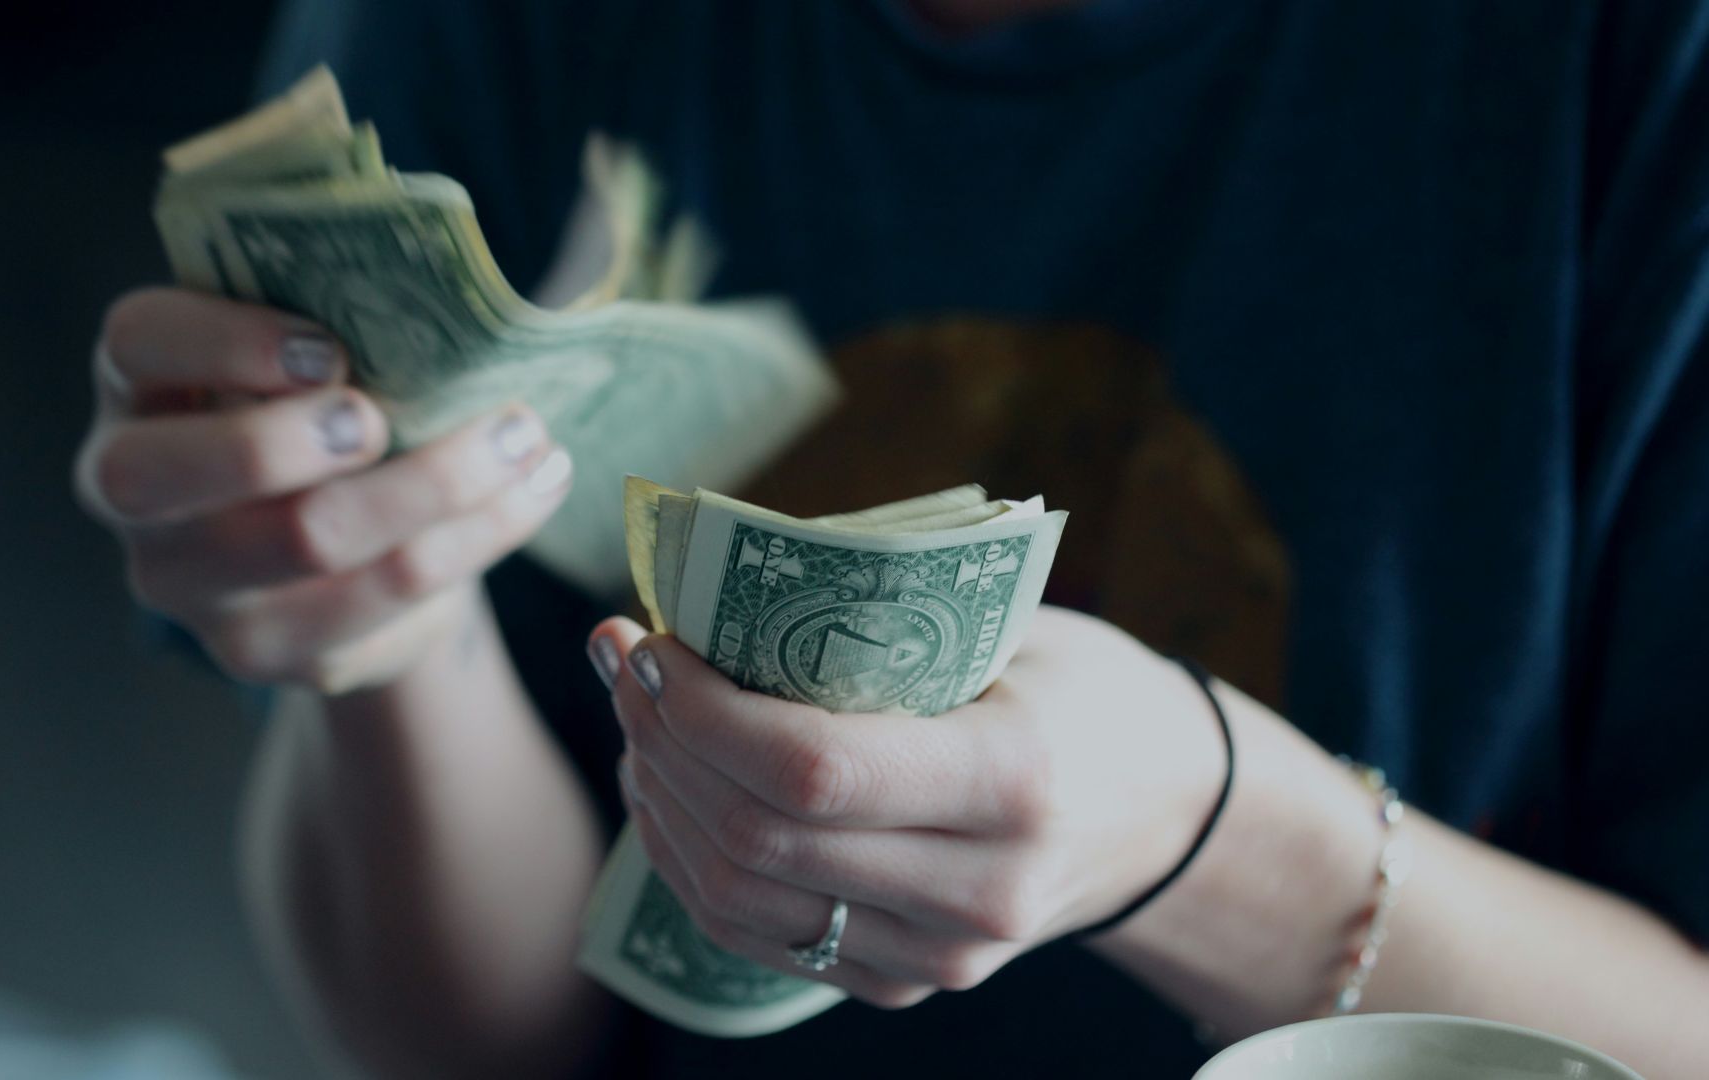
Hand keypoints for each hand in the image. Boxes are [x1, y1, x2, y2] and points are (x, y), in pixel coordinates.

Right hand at [76, 287, 572, 693]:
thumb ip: (337, 313)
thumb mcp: (310, 353)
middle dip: (290, 438)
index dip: (224, 342)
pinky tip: (534, 488)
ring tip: (524, 435)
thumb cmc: (324, 410)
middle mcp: (133, 492)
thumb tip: (452, 292)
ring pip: (308, 539)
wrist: (345, 549)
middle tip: (383, 416)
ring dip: (435, 481)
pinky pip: (385, 595)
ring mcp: (193, 587)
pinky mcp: (271, 650)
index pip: (138, 343)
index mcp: (138, 386)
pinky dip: (478, 534)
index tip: (327, 348)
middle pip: (173, 472)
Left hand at [588, 606, 1226, 1007]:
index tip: (650, 641)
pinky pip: (757, 936)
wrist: (1165, 812)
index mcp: (1013, 781)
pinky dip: (691, 860)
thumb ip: (879, 620)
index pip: (812, 770)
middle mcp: (979, 890)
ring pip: (738, 899)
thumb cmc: (1082, 690)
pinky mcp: (906, 983)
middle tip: (622, 660)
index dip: (702, 710)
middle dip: (661, 741)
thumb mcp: (1011, 628)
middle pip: (758, 838)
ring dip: (659, 800)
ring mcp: (941, 956)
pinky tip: (669, 788)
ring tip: (636, 717)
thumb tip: (711, 587)